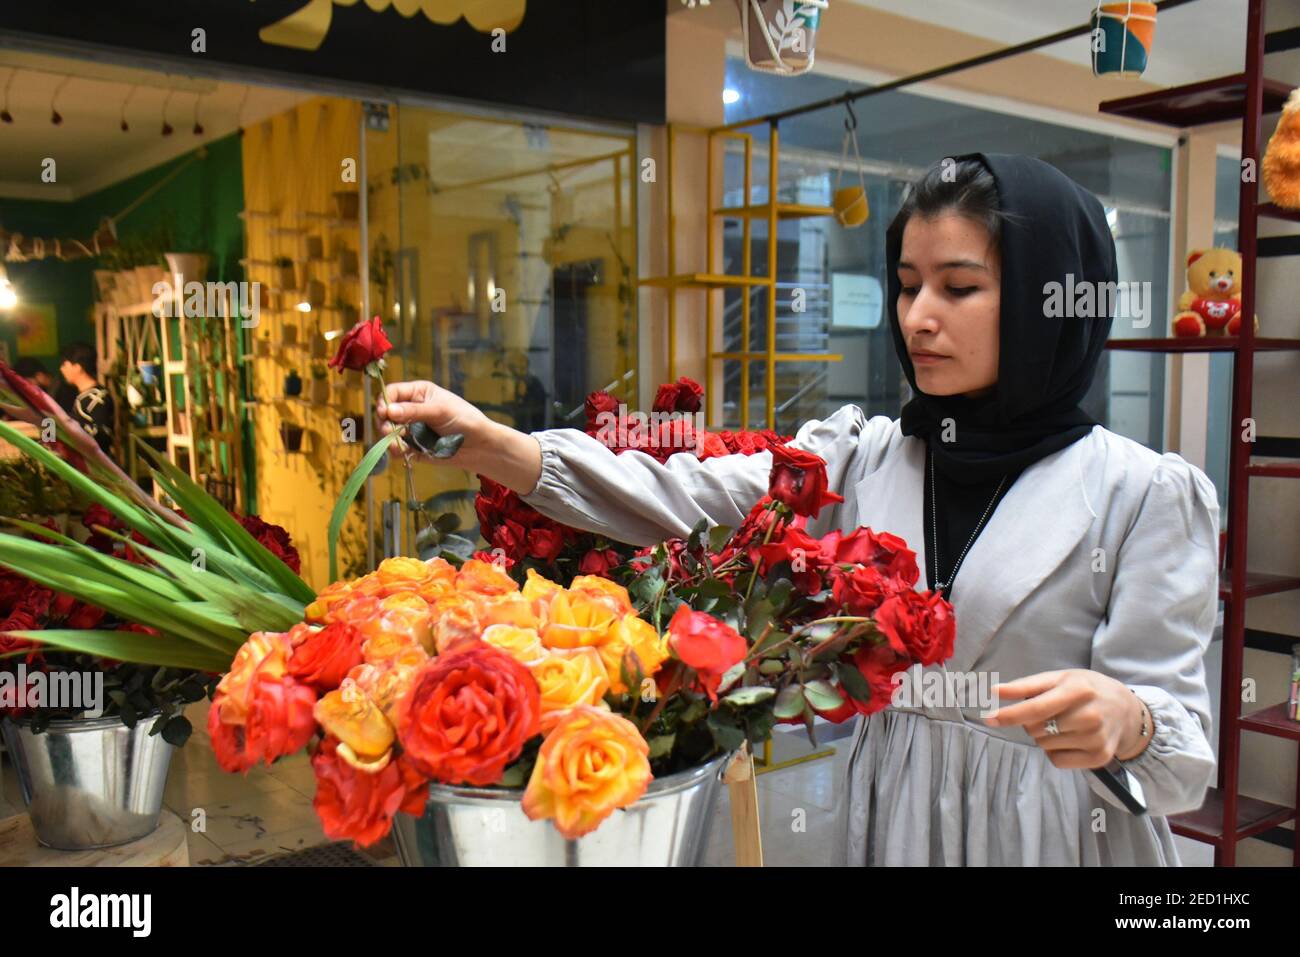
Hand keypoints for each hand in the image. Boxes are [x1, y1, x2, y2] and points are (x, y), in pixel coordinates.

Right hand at [375, 379, 492, 461]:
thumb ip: (414, 411)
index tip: (384, 413)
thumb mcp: (440, 411)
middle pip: (385, 413)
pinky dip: (397, 451)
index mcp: (418, 393)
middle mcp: (411, 409)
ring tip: (399, 446)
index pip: (392, 392)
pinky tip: (403, 452)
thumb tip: (388, 410)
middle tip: (389, 432)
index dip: (385, 401)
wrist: (479, 446)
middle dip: (384, 423)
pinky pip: (397, 448)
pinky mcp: (413, 446)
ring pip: (388, 432)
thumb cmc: (465, 420)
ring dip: (389, 439)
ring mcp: (411, 428)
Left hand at [984, 669, 1149, 768]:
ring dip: (1043, 736)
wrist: (1127, 711)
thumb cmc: (1086, 690)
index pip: (1036, 707)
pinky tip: (1069, 739)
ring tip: (1064, 723)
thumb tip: (994, 691)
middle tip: (1049, 712)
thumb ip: (1026, 685)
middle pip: (1036, 728)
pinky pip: (1056, 760)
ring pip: (1044, 745)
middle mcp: (1090, 716)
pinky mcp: (1098, 758)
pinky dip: (1054, 752)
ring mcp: (1096, 739)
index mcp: (1078, 690)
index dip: (1010, 714)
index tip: (989, 718)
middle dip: (1031, 721)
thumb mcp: (1060, 678)